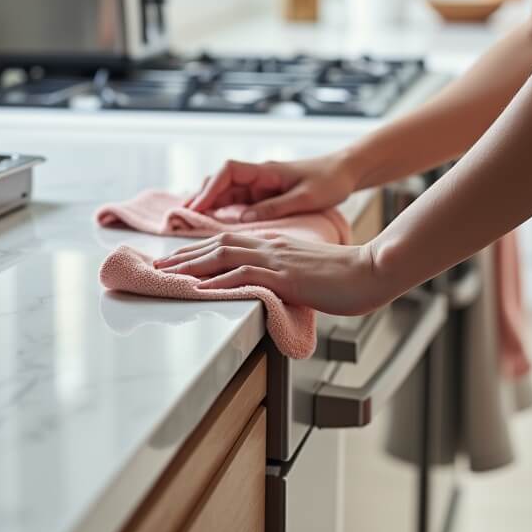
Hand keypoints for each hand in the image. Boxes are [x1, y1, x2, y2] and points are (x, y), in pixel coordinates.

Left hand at [153, 232, 393, 315]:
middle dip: (183, 255)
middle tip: (157, 265)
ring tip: (167, 275)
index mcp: (274, 244)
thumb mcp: (306, 272)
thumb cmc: (346, 276)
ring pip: (223, 255)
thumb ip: (283, 275)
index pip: (228, 242)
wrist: (373, 270)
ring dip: (191, 265)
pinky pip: (245, 275)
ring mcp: (276, 259)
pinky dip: (219, 280)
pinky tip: (201, 287)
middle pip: (216, 245)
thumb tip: (267, 288)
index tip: (176, 259)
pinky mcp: (285, 276)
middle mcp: (270, 245)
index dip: (198, 250)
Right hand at [186, 152, 358, 220]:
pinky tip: (212, 225)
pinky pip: (235, 203)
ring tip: (189, 224)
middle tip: (182, 219)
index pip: (227, 173)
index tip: (197, 207)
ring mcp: (258, 186)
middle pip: (218, 183)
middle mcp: (256, 176)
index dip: (210, 189)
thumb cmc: (330, 181)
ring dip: (207, 207)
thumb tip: (243, 220)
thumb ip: (274, 208)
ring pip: (223, 194)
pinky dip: (221, 212)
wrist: (346, 172)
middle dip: (200, 199)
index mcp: (265, 171)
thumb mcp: (305, 197)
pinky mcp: (262, 197)